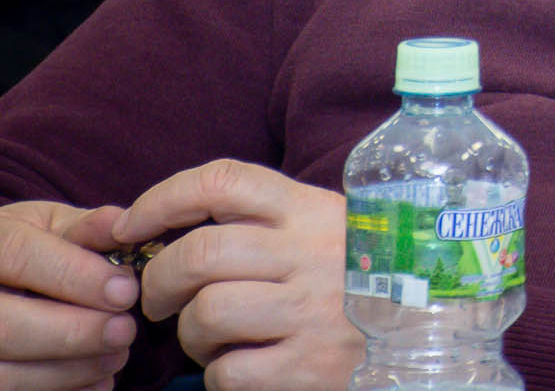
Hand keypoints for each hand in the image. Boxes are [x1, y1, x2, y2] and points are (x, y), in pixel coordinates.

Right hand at [0, 199, 138, 390]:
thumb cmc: (23, 248)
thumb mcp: (46, 225)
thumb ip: (83, 228)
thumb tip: (120, 225)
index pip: (17, 255)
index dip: (73, 275)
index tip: (125, 292)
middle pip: (3, 325)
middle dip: (71, 333)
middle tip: (125, 331)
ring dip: (65, 372)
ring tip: (116, 357)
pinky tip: (96, 383)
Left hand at [117, 162, 353, 390]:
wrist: (425, 332)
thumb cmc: (355, 280)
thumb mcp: (324, 230)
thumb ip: (264, 222)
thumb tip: (167, 228)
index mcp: (311, 210)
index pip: (223, 182)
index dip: (162, 199)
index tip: (130, 226)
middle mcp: (312, 253)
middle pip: (200, 253)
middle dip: (159, 281)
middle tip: (160, 300)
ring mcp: (312, 311)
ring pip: (205, 314)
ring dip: (190, 335)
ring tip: (214, 339)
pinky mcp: (309, 367)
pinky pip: (226, 372)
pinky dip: (221, 375)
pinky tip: (249, 366)